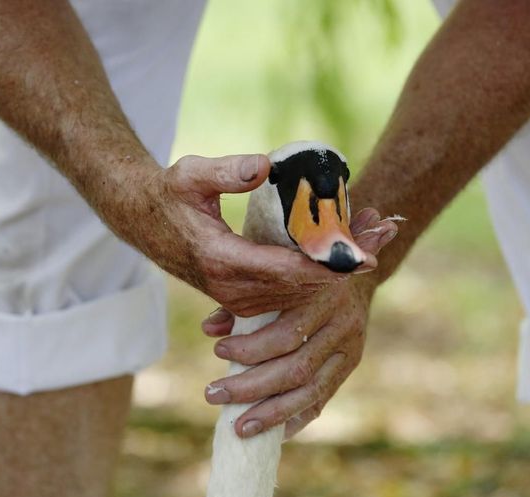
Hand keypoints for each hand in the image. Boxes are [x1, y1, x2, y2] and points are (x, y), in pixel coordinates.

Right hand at [105, 154, 367, 315]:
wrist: (145, 221)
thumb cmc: (170, 195)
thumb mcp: (190, 175)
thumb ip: (224, 171)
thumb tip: (264, 166)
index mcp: (222, 260)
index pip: (288, 268)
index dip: (330, 262)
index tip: (366, 253)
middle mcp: (234, 288)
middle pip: (303, 281)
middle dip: (345, 259)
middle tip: (383, 230)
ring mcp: (238, 297)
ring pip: (300, 290)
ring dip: (337, 265)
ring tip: (373, 233)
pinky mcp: (242, 297)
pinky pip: (289, 291)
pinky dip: (318, 271)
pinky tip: (342, 251)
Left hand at [202, 208, 396, 437]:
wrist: (354, 271)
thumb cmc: (300, 274)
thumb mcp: (274, 278)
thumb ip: (243, 302)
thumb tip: (208, 328)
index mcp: (320, 296)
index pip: (286, 334)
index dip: (251, 348)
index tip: (218, 352)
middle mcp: (340, 323)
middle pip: (296, 368)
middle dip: (251, 387)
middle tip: (213, 395)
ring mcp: (350, 346)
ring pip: (311, 391)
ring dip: (272, 413)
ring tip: (237, 427)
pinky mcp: (351, 362)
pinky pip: (324, 398)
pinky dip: (298, 418)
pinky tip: (274, 432)